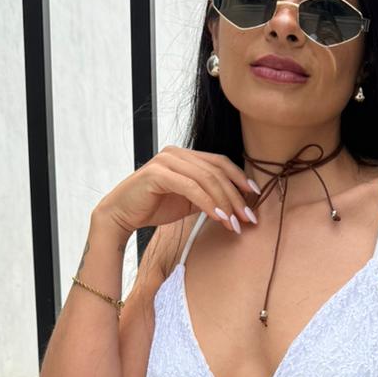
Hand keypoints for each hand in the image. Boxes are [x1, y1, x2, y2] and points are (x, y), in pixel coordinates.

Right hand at [95, 146, 257, 237]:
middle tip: (248, 219)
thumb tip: (236, 204)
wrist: (121, 214)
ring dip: (225, 203)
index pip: (220, 163)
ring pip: (206, 179)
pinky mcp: (158, 173)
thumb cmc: (153, 207)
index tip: (256, 198)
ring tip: (235, 223)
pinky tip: (218, 217)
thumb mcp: (187, 201)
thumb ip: (208, 196)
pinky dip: (207, 203)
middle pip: (217, 171)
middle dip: (236, 196)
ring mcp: (166, 160)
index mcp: (185, 155)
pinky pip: (191, 188)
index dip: (240, 179)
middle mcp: (176, 153)